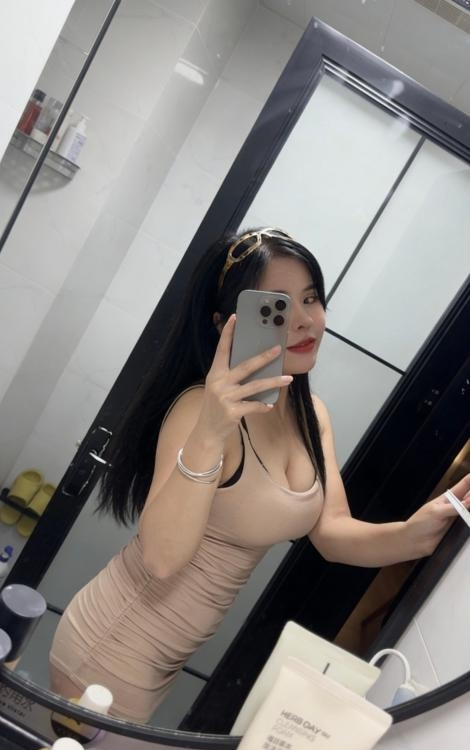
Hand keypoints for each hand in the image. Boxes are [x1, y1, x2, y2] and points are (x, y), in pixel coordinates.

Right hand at [196, 314, 291, 442]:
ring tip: (288, 379)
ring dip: (273, 382)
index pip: (222, 349)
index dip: (228, 333)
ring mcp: (226, 397)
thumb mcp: (218, 387)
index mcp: (215, 373)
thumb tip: (256, 363)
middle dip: (263, 357)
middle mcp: (219, 383)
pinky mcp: (232, 411)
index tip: (235, 317)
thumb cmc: (217, 406)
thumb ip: (231, 375)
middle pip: (245, 366)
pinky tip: (270, 405)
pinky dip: (263, 405)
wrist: (207, 431)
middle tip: (278, 349)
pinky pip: (254, 406)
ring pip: (255, 386)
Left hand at [405, 473, 469, 556]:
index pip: (465, 483)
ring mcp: (459, 518)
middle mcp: (457, 506)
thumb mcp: (436, 512)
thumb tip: (468, 503)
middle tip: (469, 502)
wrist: (414, 540)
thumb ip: (453, 508)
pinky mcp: (460, 530)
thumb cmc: (420, 522)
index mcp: (449, 497)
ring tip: (469, 508)